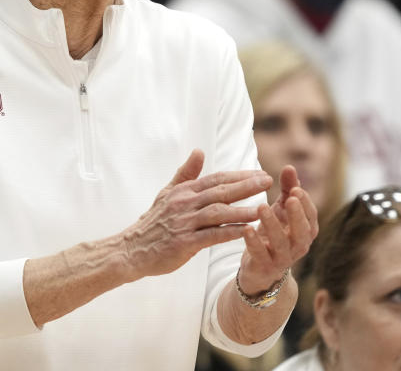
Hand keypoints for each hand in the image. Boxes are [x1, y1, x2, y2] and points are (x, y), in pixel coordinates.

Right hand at [121, 149, 272, 279]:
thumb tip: (199, 150)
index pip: (217, 179)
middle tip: (268, 182)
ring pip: (218, 213)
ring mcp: (184, 222)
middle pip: (220, 192)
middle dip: (246, 186)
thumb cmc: (153, 222)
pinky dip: (229, 232)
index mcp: (184, 191)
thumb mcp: (168, 193)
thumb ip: (186, 173)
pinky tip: (246, 232)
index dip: (240, 175)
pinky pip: (211, 236)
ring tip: (262, 208)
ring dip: (241, 210)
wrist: (132, 249)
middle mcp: (185, 203)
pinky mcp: (184, 243)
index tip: (261, 173)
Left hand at [237, 165, 317, 294]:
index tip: (295, 188)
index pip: (311, 216)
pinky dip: (254, 243)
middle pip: (303, 232)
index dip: (305, 203)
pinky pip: (261, 255)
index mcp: (306, 230)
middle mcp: (299, 246)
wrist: (260, 267)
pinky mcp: (265, 267)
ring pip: (282, 244)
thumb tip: (290, 166)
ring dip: (273, 225)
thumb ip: (287, 189)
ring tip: (261, 207)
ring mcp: (283, 259)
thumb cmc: (274, 232)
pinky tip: (246, 228)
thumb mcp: (281, 209)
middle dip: (297, 214)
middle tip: (289, 198)